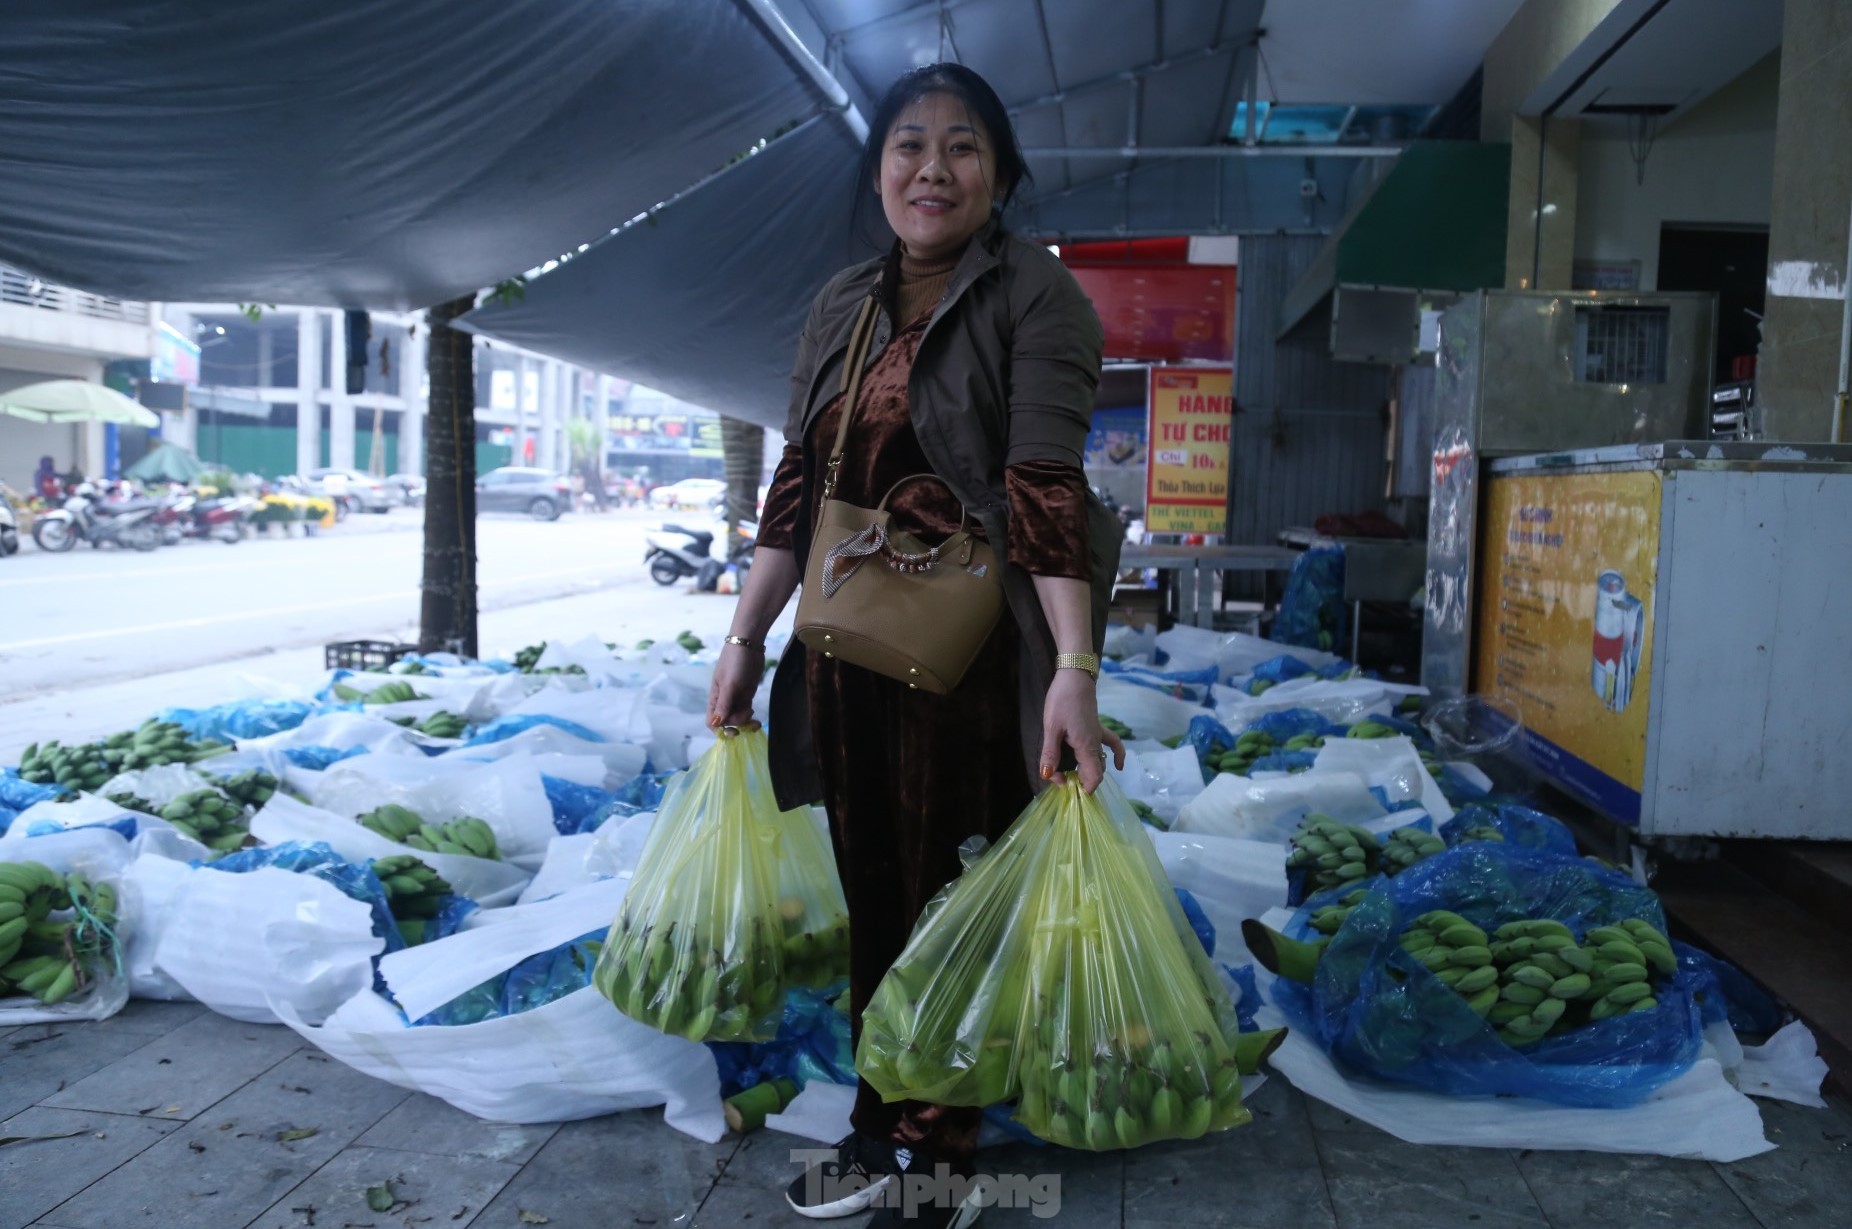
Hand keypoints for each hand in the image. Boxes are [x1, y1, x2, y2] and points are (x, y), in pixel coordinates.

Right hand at [707, 642, 762, 728]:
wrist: (749, 644)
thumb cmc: (735, 662)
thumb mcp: (729, 684)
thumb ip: (724, 704)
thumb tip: (715, 724)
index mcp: (715, 697)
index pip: (712, 721)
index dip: (720, 730)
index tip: (734, 731)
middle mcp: (723, 699)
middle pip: (727, 721)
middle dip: (737, 723)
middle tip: (749, 717)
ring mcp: (735, 697)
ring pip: (738, 717)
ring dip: (745, 722)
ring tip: (756, 720)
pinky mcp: (746, 693)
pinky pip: (746, 710)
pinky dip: (750, 716)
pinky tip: (756, 718)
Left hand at [1039, 669, 1124, 793]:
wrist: (1074, 677)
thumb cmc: (1061, 700)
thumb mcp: (1051, 728)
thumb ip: (1050, 753)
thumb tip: (1048, 776)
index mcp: (1085, 746)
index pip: (1092, 777)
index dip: (1081, 788)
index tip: (1063, 786)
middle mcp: (1095, 744)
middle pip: (1094, 772)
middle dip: (1082, 782)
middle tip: (1064, 783)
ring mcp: (1098, 736)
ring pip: (1099, 761)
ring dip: (1090, 772)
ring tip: (1075, 778)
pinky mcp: (1098, 728)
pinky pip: (1113, 744)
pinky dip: (1117, 756)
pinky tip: (1118, 766)